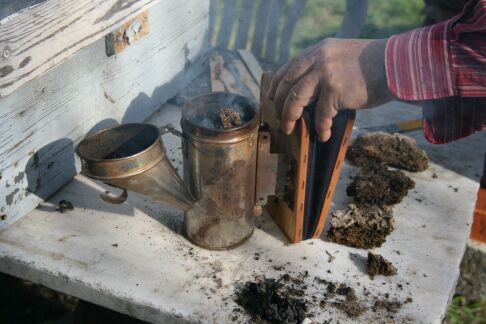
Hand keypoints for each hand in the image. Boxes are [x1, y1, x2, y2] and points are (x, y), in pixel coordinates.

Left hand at [267, 38, 394, 140]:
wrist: (397, 64)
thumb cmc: (373, 65)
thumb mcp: (343, 55)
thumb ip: (324, 66)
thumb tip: (309, 89)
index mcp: (319, 50)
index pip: (290, 67)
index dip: (277, 84)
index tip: (271, 97)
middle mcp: (319, 58)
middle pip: (288, 84)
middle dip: (280, 104)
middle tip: (281, 119)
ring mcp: (325, 73)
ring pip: (296, 98)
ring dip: (290, 117)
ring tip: (290, 130)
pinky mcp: (335, 89)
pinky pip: (321, 113)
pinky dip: (321, 127)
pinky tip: (323, 135)